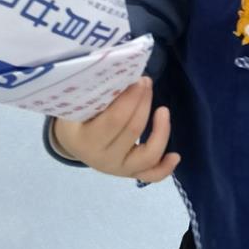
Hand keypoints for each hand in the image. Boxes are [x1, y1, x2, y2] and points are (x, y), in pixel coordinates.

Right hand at [52, 76, 179, 181]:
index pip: (115, 119)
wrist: (72, 142)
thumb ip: (97, 93)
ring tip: (163, 110)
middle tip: (146, 82)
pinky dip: (166, 168)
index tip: (139, 79)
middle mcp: (103, 159)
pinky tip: (176, 155)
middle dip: (144, 102)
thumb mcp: (77, 104)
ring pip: (147, 155)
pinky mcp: (130, 174)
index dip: (131, 98)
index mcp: (86, 140)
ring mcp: (118, 169)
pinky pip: (151, 176)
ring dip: (161, 131)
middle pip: (133, 130)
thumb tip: (126, 72)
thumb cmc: (76, 116)